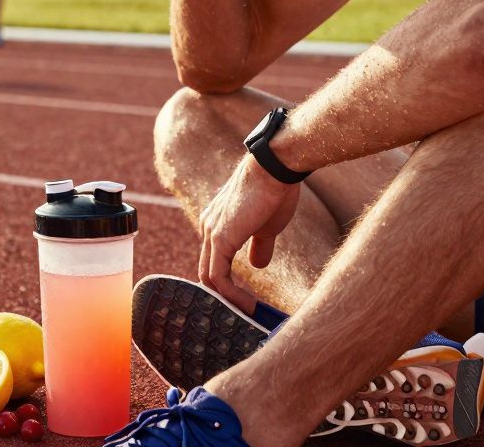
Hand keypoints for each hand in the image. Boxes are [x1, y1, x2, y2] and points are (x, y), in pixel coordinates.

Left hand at [198, 154, 301, 312]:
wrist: (276, 168)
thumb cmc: (275, 191)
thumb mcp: (268, 225)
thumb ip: (259, 246)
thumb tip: (258, 265)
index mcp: (216, 223)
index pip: (214, 260)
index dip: (227, 283)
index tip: (246, 299)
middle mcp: (207, 227)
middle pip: (208, 272)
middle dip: (225, 296)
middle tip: (245, 314)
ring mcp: (210, 233)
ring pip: (210, 278)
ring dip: (228, 300)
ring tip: (249, 314)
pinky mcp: (220, 239)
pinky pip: (218, 276)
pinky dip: (231, 295)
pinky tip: (248, 305)